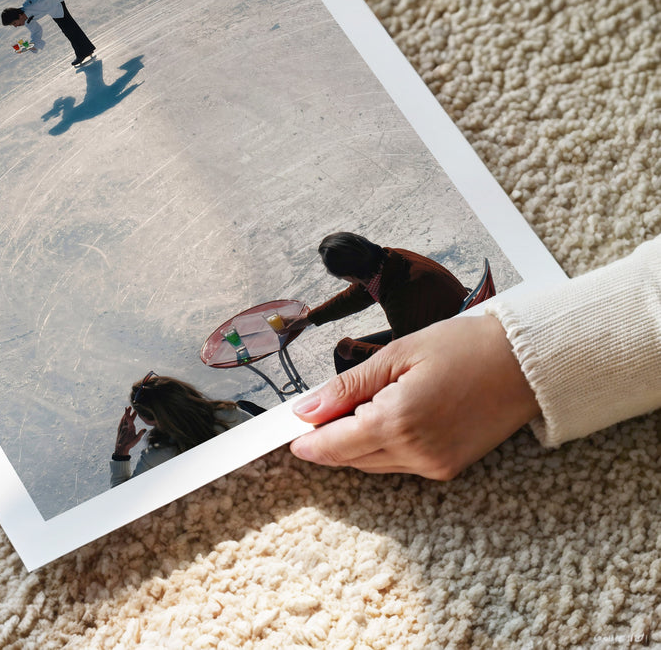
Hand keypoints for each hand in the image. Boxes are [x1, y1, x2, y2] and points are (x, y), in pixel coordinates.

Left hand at [114, 406, 144, 456]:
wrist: (120, 448)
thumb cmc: (130, 443)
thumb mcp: (137, 439)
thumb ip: (141, 433)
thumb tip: (145, 429)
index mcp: (129, 427)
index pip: (128, 418)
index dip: (128, 412)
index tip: (128, 407)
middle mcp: (125, 426)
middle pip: (126, 417)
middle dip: (129, 411)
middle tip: (131, 406)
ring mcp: (121, 427)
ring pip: (123, 418)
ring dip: (126, 413)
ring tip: (128, 409)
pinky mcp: (119, 429)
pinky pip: (121, 421)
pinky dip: (123, 417)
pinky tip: (124, 417)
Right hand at [277, 314, 309, 346]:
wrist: (308, 319)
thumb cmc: (299, 322)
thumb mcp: (291, 327)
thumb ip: (285, 330)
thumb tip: (278, 332)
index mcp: (287, 318)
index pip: (280, 317)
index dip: (276, 318)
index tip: (273, 321)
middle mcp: (289, 318)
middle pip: (283, 320)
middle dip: (280, 323)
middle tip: (278, 328)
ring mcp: (293, 320)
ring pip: (287, 322)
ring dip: (284, 325)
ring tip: (283, 330)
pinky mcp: (296, 322)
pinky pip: (290, 324)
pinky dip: (289, 327)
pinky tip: (290, 330)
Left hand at [289, 315, 539, 479]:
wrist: (525, 363)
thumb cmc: (463, 347)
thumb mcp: (397, 355)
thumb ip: (348, 387)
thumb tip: (306, 409)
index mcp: (398, 422)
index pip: (336, 444)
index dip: (308, 441)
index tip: (288, 436)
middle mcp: (416, 453)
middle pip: (352, 458)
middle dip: (328, 440)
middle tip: (312, 416)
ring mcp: (435, 466)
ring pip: (374, 464)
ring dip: (354, 443)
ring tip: (346, 410)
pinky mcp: (449, 468)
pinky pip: (399, 464)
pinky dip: (381, 446)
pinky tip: (379, 418)